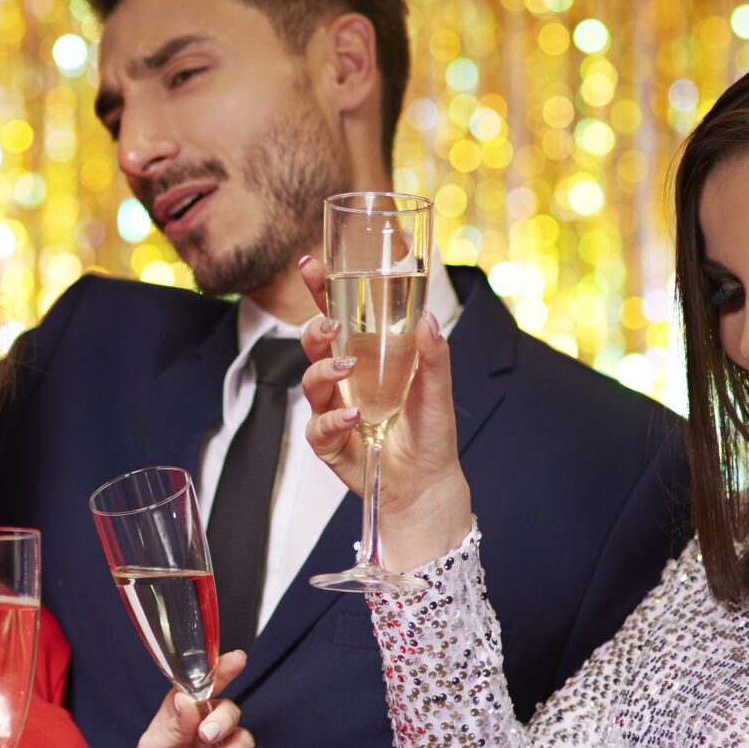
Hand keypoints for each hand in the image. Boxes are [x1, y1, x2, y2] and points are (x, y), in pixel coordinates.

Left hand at [111, 650, 260, 747]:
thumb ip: (171, 725)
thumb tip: (185, 698)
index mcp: (187, 716)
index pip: (207, 687)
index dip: (223, 671)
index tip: (237, 659)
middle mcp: (209, 731)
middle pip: (232, 712)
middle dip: (224, 722)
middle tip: (207, 737)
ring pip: (246, 741)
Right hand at [295, 254, 471, 569]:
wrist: (427, 483)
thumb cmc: (430, 432)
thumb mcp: (438, 388)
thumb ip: (434, 354)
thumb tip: (428, 318)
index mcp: (366, 357)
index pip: (337, 314)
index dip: (321, 288)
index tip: (311, 263)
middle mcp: (344, 380)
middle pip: (313, 343)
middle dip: (313, 328)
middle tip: (330, 323)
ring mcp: (332, 410)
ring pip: (310, 380)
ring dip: (324, 370)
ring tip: (346, 368)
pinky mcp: (328, 442)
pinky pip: (317, 426)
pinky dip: (332, 420)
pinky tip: (353, 417)